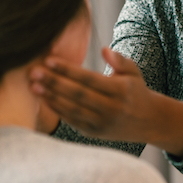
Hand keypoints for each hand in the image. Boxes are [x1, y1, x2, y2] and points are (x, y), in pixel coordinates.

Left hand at [29, 47, 182, 156]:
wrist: (148, 122)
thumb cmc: (136, 90)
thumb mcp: (134, 72)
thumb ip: (119, 60)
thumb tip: (103, 50)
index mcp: (120, 91)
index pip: (89, 79)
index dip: (68, 70)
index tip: (49, 60)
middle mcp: (110, 109)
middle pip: (77, 94)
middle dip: (54, 83)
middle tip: (34, 72)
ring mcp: (101, 123)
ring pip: (72, 109)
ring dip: (51, 97)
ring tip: (33, 86)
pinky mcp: (94, 133)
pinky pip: (72, 121)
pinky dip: (57, 110)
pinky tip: (44, 99)